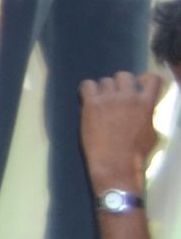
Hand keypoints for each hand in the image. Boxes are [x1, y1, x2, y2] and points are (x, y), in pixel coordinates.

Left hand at [80, 70, 166, 194]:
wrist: (114, 163)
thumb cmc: (135, 153)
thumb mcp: (151, 132)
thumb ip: (147, 115)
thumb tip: (143, 109)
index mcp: (146, 104)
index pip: (152, 78)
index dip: (145, 79)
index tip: (139, 85)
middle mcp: (128, 97)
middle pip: (123, 75)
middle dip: (120, 85)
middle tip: (116, 97)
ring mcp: (109, 99)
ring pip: (104, 80)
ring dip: (104, 90)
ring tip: (102, 103)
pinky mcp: (91, 103)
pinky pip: (87, 84)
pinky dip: (88, 90)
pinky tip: (89, 100)